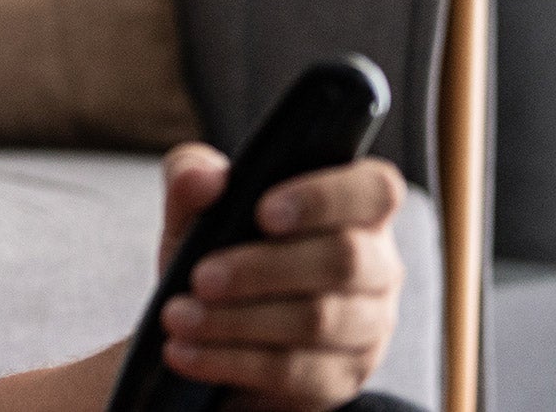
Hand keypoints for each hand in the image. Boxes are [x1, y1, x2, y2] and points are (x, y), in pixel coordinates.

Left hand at [152, 143, 404, 410]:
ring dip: (238, 319)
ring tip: (178, 317)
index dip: (325, 197)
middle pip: (343, 259)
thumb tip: (203, 179)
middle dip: (263, 268)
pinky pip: (293, 371)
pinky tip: (186, 352)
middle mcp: (377, 265)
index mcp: (354, 209)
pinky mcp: (341, 377)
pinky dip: (230, 360)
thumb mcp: (195, 212)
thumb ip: (192, 178)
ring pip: (317, 320)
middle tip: (201, 278)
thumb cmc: (218, 254)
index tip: (263, 212)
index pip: (376, 189)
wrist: (209, 333)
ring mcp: (367, 326)